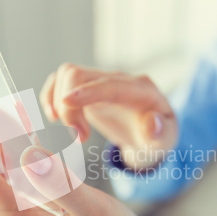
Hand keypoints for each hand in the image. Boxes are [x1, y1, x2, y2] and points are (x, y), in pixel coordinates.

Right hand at [39, 64, 178, 168]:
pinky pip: (60, 80)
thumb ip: (161, 133)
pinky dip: (51, 96)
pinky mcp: (86, 88)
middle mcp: (118, 79)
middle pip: (79, 75)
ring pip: (67, 75)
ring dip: (59, 104)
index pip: (110, 85)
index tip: (65, 103)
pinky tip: (54, 117)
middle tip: (78, 138)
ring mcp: (100, 81)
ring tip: (72, 133)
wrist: (151, 133)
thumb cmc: (158, 136)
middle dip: (69, 107)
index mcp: (140, 89)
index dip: (87, 91)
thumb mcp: (166, 140)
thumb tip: (151, 123)